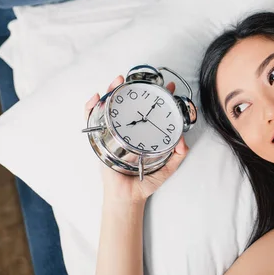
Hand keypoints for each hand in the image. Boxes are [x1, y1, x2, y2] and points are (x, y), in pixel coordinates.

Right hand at [85, 77, 186, 204]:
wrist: (128, 197)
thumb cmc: (145, 181)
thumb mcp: (167, 167)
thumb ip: (178, 155)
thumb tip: (183, 141)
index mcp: (142, 132)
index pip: (150, 109)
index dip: (158, 96)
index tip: (168, 86)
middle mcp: (127, 129)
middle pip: (129, 103)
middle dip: (132, 87)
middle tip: (139, 78)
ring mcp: (113, 132)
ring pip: (110, 106)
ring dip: (112, 90)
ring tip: (118, 81)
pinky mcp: (100, 139)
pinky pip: (91, 119)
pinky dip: (90, 107)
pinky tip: (96, 98)